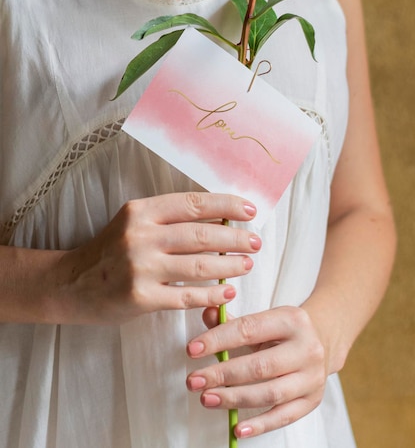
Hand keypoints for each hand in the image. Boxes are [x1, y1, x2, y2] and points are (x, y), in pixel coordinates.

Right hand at [56, 192, 259, 323]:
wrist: (72, 283)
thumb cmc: (110, 250)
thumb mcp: (134, 223)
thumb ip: (169, 219)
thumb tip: (221, 221)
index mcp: (141, 211)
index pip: (193, 204)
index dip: (227, 206)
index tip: (250, 211)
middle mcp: (141, 236)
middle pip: (202, 234)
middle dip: (236, 239)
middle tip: (255, 243)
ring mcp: (140, 268)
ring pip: (199, 265)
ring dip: (230, 266)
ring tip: (247, 265)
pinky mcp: (141, 297)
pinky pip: (187, 296)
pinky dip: (211, 294)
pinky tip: (227, 292)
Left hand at [186, 306, 326, 439]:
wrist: (323, 339)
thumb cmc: (283, 330)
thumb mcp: (262, 319)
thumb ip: (233, 320)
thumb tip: (208, 315)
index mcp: (291, 320)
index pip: (249, 330)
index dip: (218, 340)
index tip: (192, 350)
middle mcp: (306, 348)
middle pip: (259, 366)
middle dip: (222, 374)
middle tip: (194, 381)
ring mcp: (312, 376)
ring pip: (270, 393)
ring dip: (235, 398)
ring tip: (207, 398)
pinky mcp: (312, 400)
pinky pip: (284, 417)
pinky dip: (259, 425)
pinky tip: (237, 428)